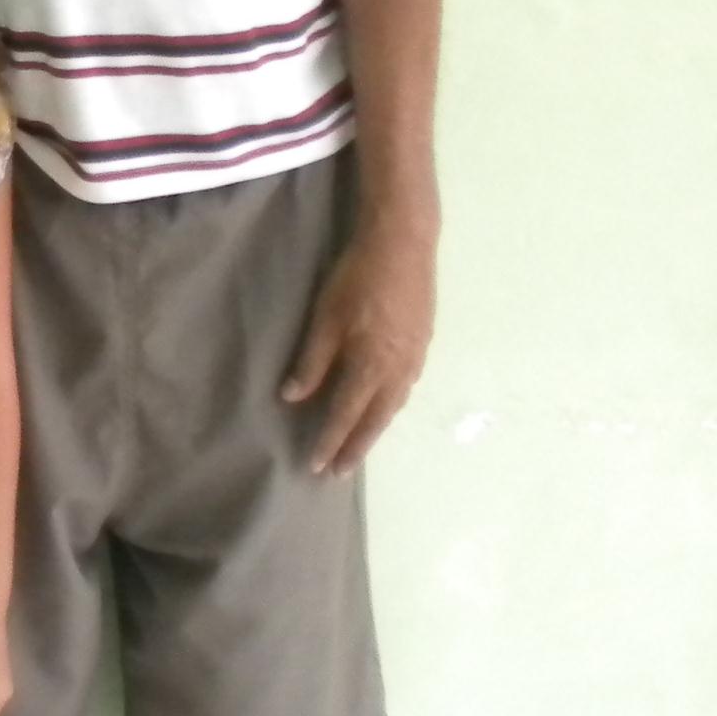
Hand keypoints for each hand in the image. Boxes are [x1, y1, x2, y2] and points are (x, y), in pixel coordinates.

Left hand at [281, 220, 436, 475]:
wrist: (404, 244)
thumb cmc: (358, 278)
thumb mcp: (326, 318)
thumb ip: (312, 361)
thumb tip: (293, 398)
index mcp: (372, 366)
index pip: (346, 414)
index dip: (330, 441)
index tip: (317, 466)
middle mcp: (398, 370)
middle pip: (376, 419)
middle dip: (356, 446)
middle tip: (340, 471)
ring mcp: (415, 357)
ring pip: (394, 405)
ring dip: (376, 428)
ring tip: (359, 445)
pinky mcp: (423, 342)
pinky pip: (405, 387)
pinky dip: (391, 404)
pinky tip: (384, 404)